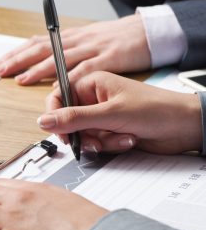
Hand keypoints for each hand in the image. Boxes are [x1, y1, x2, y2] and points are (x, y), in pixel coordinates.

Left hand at [0, 15, 150, 84]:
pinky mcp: (109, 58)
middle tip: (0, 70)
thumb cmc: (117, 41)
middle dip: (18, 60)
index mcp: (70, 38)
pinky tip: (58, 87)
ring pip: (60, 58)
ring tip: (21, 79)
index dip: (16, 53)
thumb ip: (66, 53)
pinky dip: (71, 78)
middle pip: (42, 48)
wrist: (148, 32)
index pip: (37, 43)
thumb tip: (43, 64)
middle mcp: (77, 41)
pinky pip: (87, 69)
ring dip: (39, 69)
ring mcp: (92, 48)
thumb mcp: (87, 42)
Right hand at [38, 71, 202, 153]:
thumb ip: (74, 118)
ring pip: (82, 135)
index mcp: (90, 83)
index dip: (55, 117)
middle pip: (68, 121)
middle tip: (96, 139)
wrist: (186, 127)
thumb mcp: (110, 114)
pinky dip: (109, 145)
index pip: (57, 98)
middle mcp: (93, 98)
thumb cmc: (156, 109)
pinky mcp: (109, 131)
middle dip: (83, 134)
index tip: (61, 132)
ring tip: (120, 137)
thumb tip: (44, 121)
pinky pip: (96, 143)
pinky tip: (127, 139)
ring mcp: (101, 116)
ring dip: (100, 141)